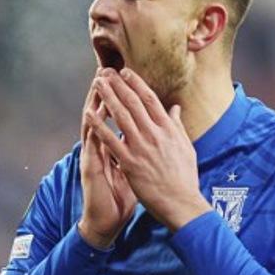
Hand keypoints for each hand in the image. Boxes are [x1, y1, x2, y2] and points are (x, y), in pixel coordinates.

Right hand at [78, 71, 136, 247]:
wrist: (105, 221)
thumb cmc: (119, 198)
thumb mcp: (132, 172)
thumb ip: (138, 153)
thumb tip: (147, 138)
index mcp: (113, 148)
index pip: (116, 118)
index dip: (120, 99)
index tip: (125, 79)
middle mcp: (100, 149)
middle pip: (102, 116)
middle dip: (105, 93)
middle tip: (106, 71)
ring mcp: (93, 156)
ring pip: (92, 124)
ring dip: (94, 104)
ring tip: (98, 83)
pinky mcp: (89, 167)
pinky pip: (91, 144)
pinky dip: (93, 128)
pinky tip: (92, 113)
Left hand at [89, 68, 211, 230]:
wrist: (181, 203)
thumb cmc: (185, 177)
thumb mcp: (186, 147)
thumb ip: (177, 126)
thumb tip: (175, 108)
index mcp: (168, 129)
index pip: (150, 99)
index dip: (136, 83)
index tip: (125, 72)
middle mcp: (154, 134)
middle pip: (133, 102)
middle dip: (117, 84)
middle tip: (105, 71)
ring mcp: (141, 147)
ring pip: (121, 116)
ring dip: (107, 97)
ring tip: (97, 83)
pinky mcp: (130, 162)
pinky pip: (111, 140)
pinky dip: (99, 126)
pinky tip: (89, 115)